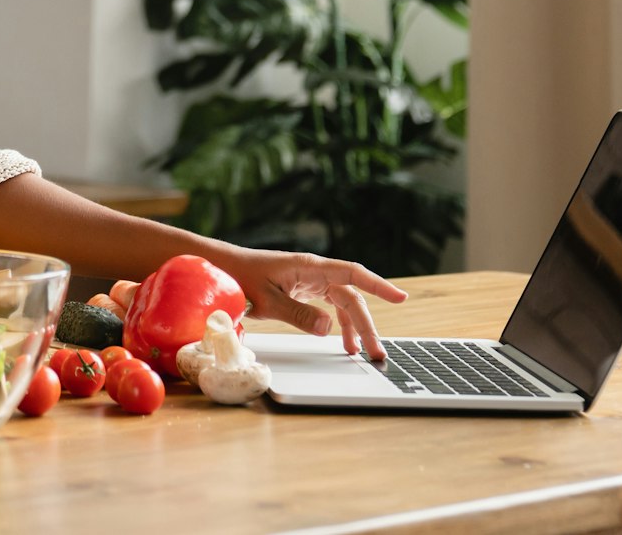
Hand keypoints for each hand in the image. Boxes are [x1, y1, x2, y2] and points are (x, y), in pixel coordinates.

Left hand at [216, 248, 407, 359]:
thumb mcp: (267, 300)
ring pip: (343, 303)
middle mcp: (314, 272)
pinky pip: (329, 306)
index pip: (353, 274)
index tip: (401, 297)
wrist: (220, 269)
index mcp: (310, 267)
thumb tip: (329, 329)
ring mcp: (309, 281)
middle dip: (367, 325)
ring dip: (355, 327)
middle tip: (377, 352)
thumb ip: (298, 315)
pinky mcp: (302, 290)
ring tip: (363, 352)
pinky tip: (343, 341)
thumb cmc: (239, 278)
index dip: (379, 285)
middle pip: (351, 297)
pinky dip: (339, 323)